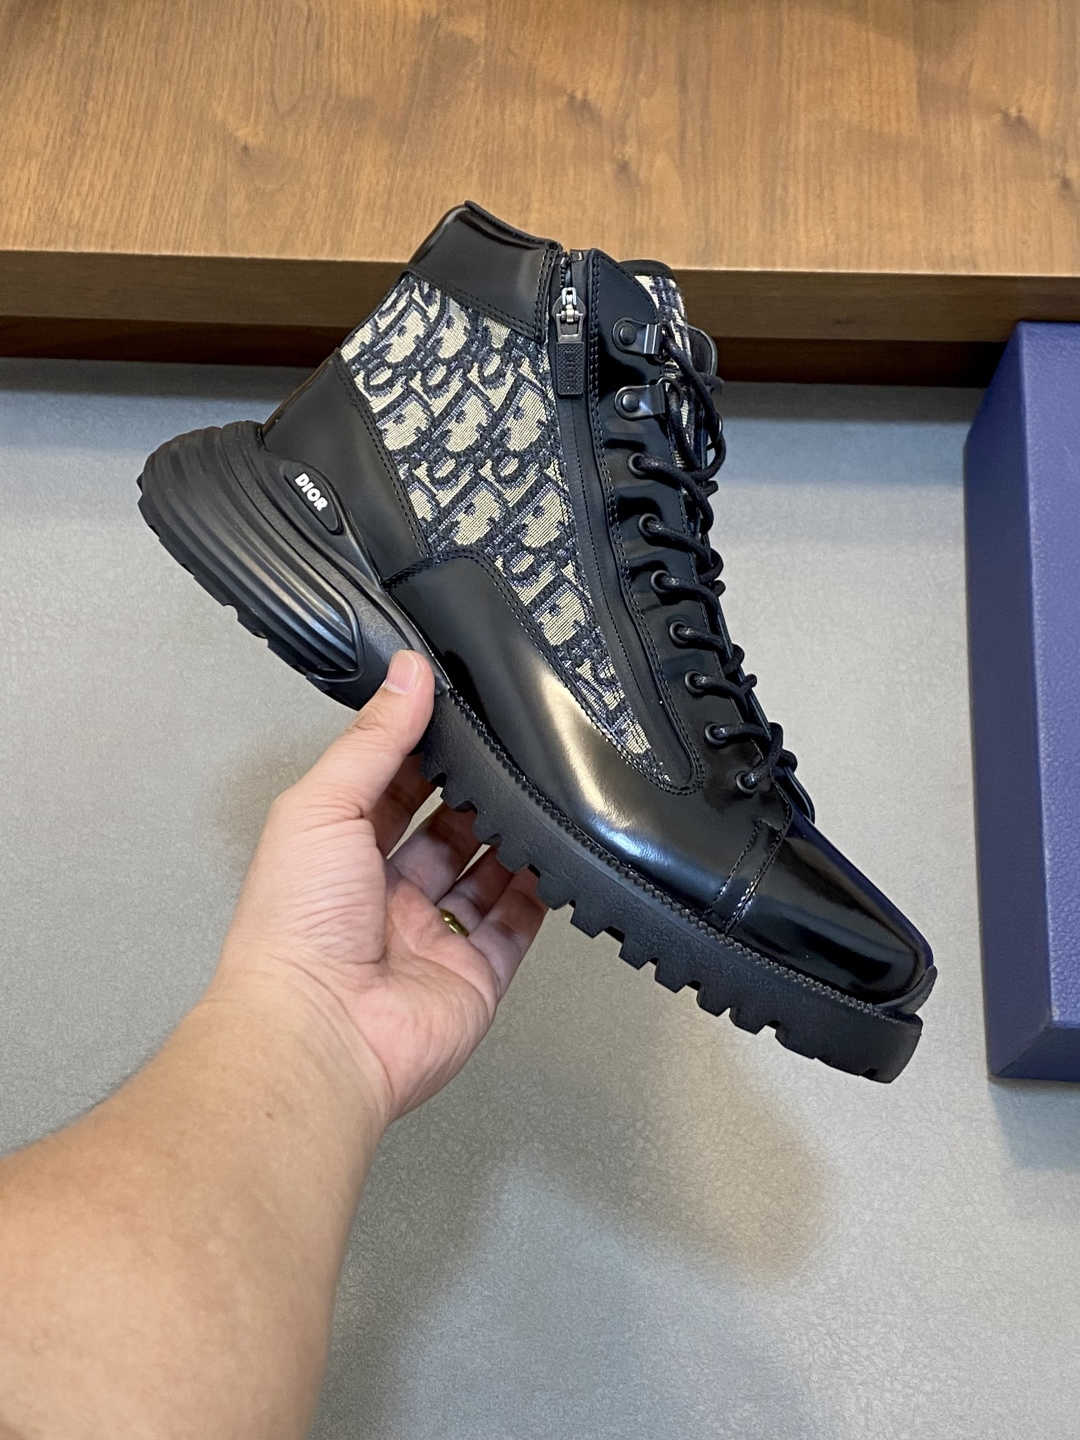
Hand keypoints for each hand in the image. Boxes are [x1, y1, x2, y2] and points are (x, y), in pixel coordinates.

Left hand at [217, 651, 545, 1121]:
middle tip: (510, 753)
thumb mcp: (324, 805)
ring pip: (485, 875)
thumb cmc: (295, 928)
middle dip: (474, 794)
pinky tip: (555, 857)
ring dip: (510, 837)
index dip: (422, 751)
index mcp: (336, 853)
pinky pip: (517, 927)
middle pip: (443, 830)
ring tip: (540, 794)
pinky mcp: (474, 975)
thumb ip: (373, 740)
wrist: (320, 1031)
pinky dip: (538, 893)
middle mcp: (382, 896)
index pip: (389, 787)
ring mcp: (431, 937)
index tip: (459, 712)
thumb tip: (407, 674)